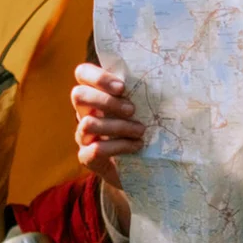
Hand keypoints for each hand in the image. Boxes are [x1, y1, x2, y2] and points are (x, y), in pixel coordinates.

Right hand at [72, 62, 147, 189]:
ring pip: (88, 123)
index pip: (82, 74)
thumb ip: (142, 94)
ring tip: (141, 130)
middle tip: (132, 110)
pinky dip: (119, 146)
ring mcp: (84, 136)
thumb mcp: (144, 109)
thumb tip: (164, 81)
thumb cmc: (145, 131)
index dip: (98, 77)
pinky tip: (136, 146)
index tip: (122, 87)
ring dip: (118, 126)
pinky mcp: (87, 157)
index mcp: (96, 95)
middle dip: (106, 101)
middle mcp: (85, 113)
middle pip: (78, 95)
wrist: (141, 168)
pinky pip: (96, 149)